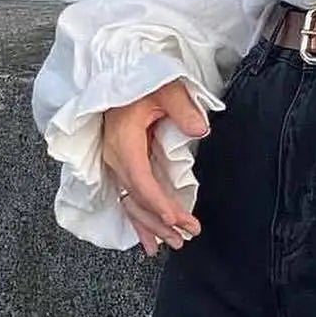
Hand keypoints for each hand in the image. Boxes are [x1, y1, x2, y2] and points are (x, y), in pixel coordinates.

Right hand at [102, 79, 208, 255]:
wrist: (116, 73)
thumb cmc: (141, 79)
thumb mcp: (165, 87)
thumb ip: (182, 109)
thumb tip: (200, 130)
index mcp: (124, 141)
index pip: (140, 180)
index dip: (157, 202)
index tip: (176, 218)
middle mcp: (115, 157)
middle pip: (137, 198)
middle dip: (162, 221)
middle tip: (187, 235)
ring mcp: (114, 162)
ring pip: (131, 203)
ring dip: (152, 225)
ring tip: (174, 243)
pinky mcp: (119, 164)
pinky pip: (128, 198)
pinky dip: (139, 220)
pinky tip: (149, 241)